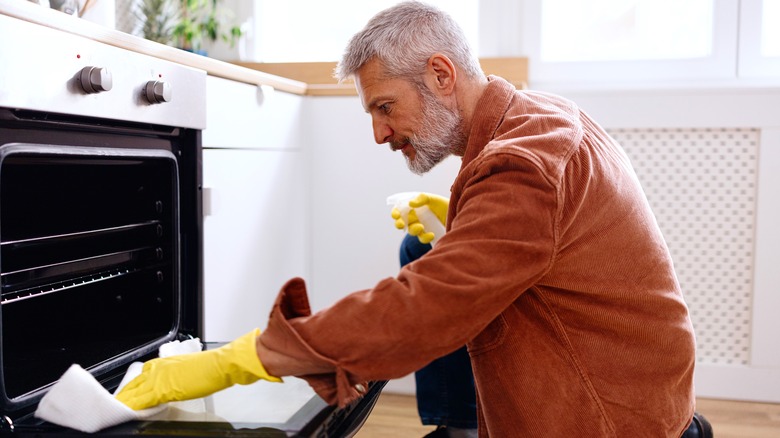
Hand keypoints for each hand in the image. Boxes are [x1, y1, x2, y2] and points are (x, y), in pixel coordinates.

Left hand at [115, 329, 281, 409]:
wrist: (220, 365)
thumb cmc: (212, 367)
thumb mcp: (190, 369)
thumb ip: (177, 376)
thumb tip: (174, 385)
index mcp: (165, 362)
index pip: (142, 375)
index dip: (133, 386)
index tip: (128, 392)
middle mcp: (159, 368)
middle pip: (134, 384)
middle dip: (125, 394)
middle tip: (117, 404)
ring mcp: (159, 379)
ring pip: (134, 393)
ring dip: (125, 402)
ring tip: (118, 410)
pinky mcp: (162, 390)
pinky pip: (141, 402)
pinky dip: (133, 407)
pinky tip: (127, 413)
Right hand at [388, 192, 448, 244]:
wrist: (458, 214)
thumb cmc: (444, 205)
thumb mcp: (433, 199)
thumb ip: (422, 198)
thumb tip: (410, 204)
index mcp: (414, 207)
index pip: (400, 210)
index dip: (396, 213)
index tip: (396, 215)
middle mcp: (416, 217)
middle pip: (402, 222)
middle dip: (399, 224)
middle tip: (401, 225)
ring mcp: (422, 226)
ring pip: (412, 231)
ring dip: (413, 230)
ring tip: (421, 227)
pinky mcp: (428, 235)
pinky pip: (422, 238)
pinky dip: (425, 237)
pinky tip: (431, 234)